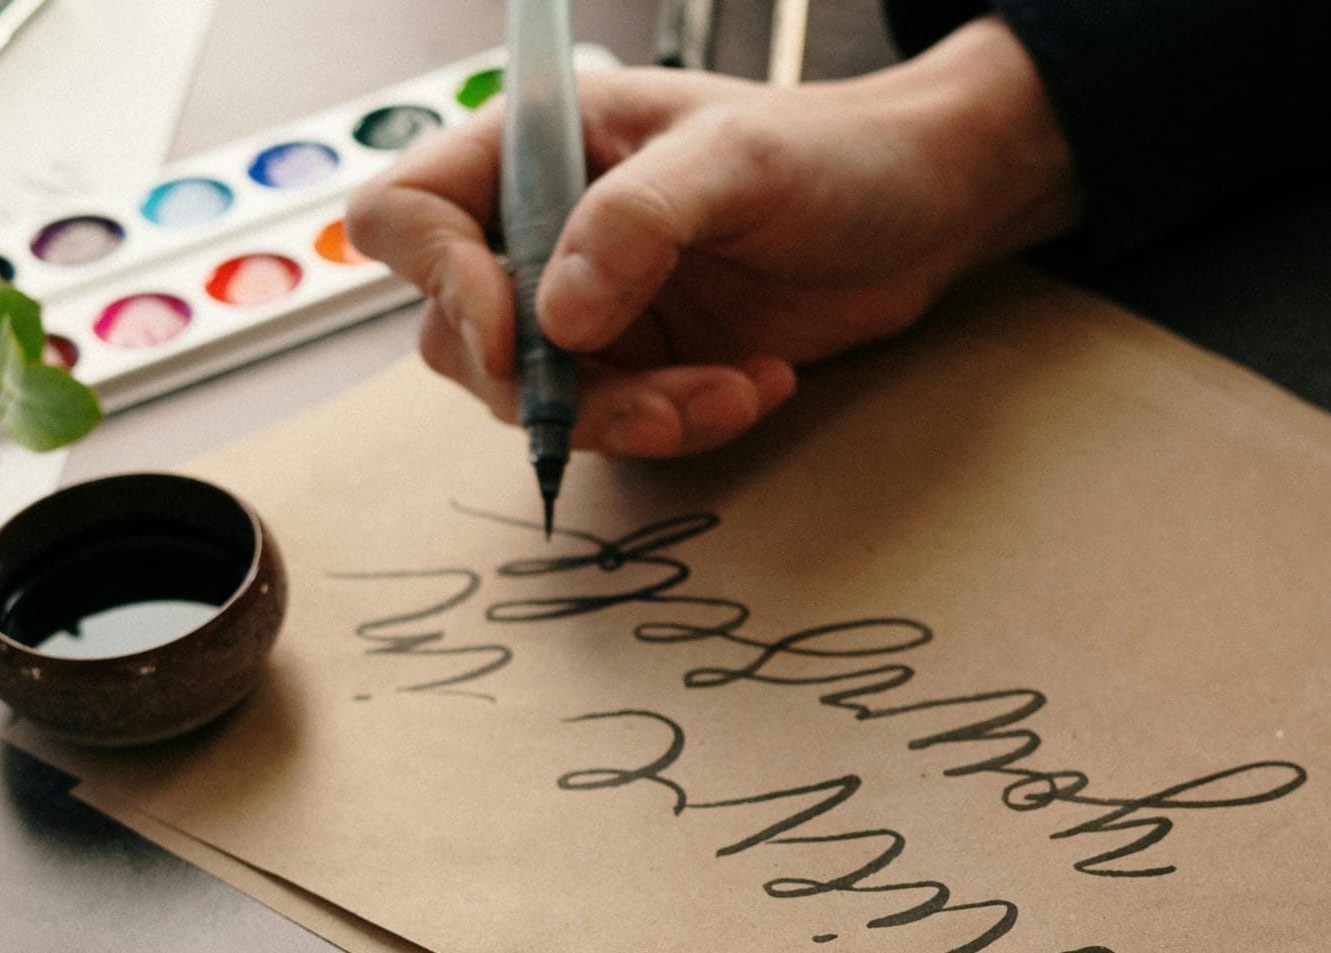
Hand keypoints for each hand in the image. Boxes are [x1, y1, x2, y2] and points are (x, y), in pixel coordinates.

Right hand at [345, 19, 1076, 458]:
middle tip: (655, 394)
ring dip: (629, 419)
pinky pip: (617, 427)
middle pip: (460, 336)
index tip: (523, 333)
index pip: (408, 216)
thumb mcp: (736, 161)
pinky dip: (681, 425)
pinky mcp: (639, 365)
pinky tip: (756, 385)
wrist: (922, 209)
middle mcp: (541, 228)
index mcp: (535, 146)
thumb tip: (552, 319)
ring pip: (538, 402)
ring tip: (733, 389)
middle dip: (552, 386)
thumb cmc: (831, 150)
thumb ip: (635, 224)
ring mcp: (587, 307)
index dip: (442, 284)